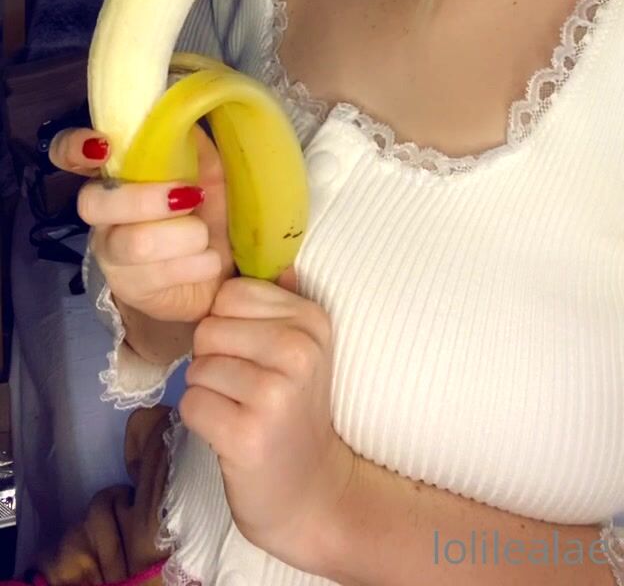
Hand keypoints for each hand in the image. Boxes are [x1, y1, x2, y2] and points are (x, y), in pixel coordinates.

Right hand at [49, 124, 235, 323]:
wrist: (216, 276)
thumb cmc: (206, 214)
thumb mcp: (208, 173)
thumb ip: (194, 145)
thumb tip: (189, 112)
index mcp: (116, 175)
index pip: (68, 154)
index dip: (73, 147)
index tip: (103, 146)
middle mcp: (103, 214)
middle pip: (93, 203)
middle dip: (145, 199)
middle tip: (189, 196)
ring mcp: (112, 254)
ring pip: (133, 243)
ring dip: (183, 236)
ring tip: (205, 237)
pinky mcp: (129, 289)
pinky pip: (158, 276)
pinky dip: (197, 264)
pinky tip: (209, 261)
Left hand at [179, 273, 355, 568]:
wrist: (311, 491)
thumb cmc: (295, 412)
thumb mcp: (304, 350)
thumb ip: (285, 304)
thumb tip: (279, 262)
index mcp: (312, 320)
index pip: (230, 293)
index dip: (226, 324)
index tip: (252, 354)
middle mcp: (299, 351)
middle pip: (209, 328)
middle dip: (213, 359)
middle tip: (244, 388)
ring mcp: (275, 395)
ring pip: (197, 367)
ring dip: (207, 392)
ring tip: (239, 410)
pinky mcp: (248, 435)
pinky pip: (191, 404)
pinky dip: (201, 420)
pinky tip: (229, 433)